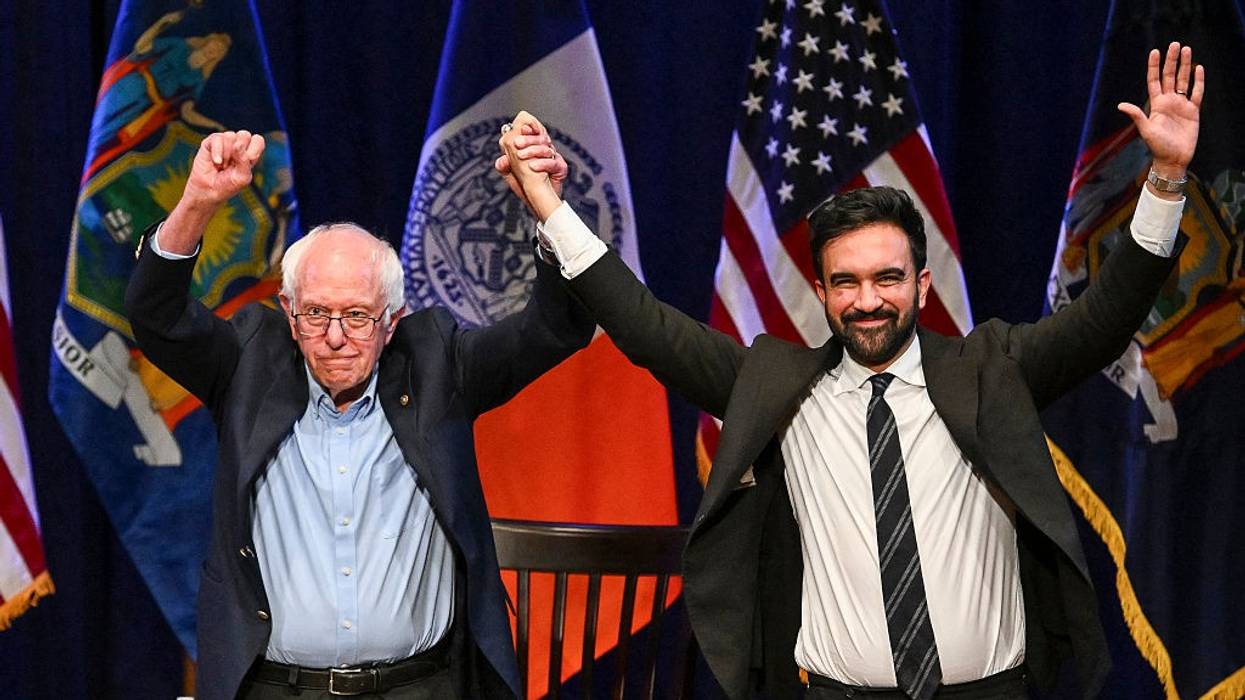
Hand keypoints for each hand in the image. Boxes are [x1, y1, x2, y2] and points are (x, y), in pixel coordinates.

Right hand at [182, 130, 265, 208]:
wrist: (208, 190)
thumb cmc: (228, 185)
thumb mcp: (242, 176)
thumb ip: (244, 160)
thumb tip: (238, 144)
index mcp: (249, 152)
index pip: (258, 140)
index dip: (254, 149)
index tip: (249, 161)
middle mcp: (237, 145)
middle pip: (244, 134)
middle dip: (239, 152)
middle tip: (232, 165)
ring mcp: (224, 142)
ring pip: (230, 136)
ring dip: (226, 155)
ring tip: (223, 165)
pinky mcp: (210, 142)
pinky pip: (217, 138)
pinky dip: (217, 152)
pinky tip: (216, 162)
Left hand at [495, 111, 565, 220]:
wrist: (538, 203)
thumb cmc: (525, 187)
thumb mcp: (510, 175)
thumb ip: (504, 166)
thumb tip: (502, 160)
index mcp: (532, 146)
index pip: (532, 129)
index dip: (528, 125)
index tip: (521, 129)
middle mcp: (544, 149)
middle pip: (540, 135)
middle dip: (528, 138)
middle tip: (517, 143)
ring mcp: (553, 158)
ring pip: (546, 147)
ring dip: (532, 150)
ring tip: (520, 156)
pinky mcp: (560, 168)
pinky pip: (553, 163)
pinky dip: (542, 164)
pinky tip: (532, 166)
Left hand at [1118, 42, 1203, 180]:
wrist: (1173, 159)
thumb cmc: (1157, 146)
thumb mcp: (1145, 130)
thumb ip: (1136, 115)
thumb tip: (1121, 104)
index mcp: (1155, 104)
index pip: (1154, 80)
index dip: (1154, 66)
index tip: (1155, 51)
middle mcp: (1168, 101)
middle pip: (1170, 76)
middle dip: (1172, 60)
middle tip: (1175, 44)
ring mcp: (1181, 105)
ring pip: (1183, 80)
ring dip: (1185, 66)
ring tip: (1187, 50)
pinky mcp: (1193, 111)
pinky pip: (1197, 92)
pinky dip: (1198, 81)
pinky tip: (1199, 69)